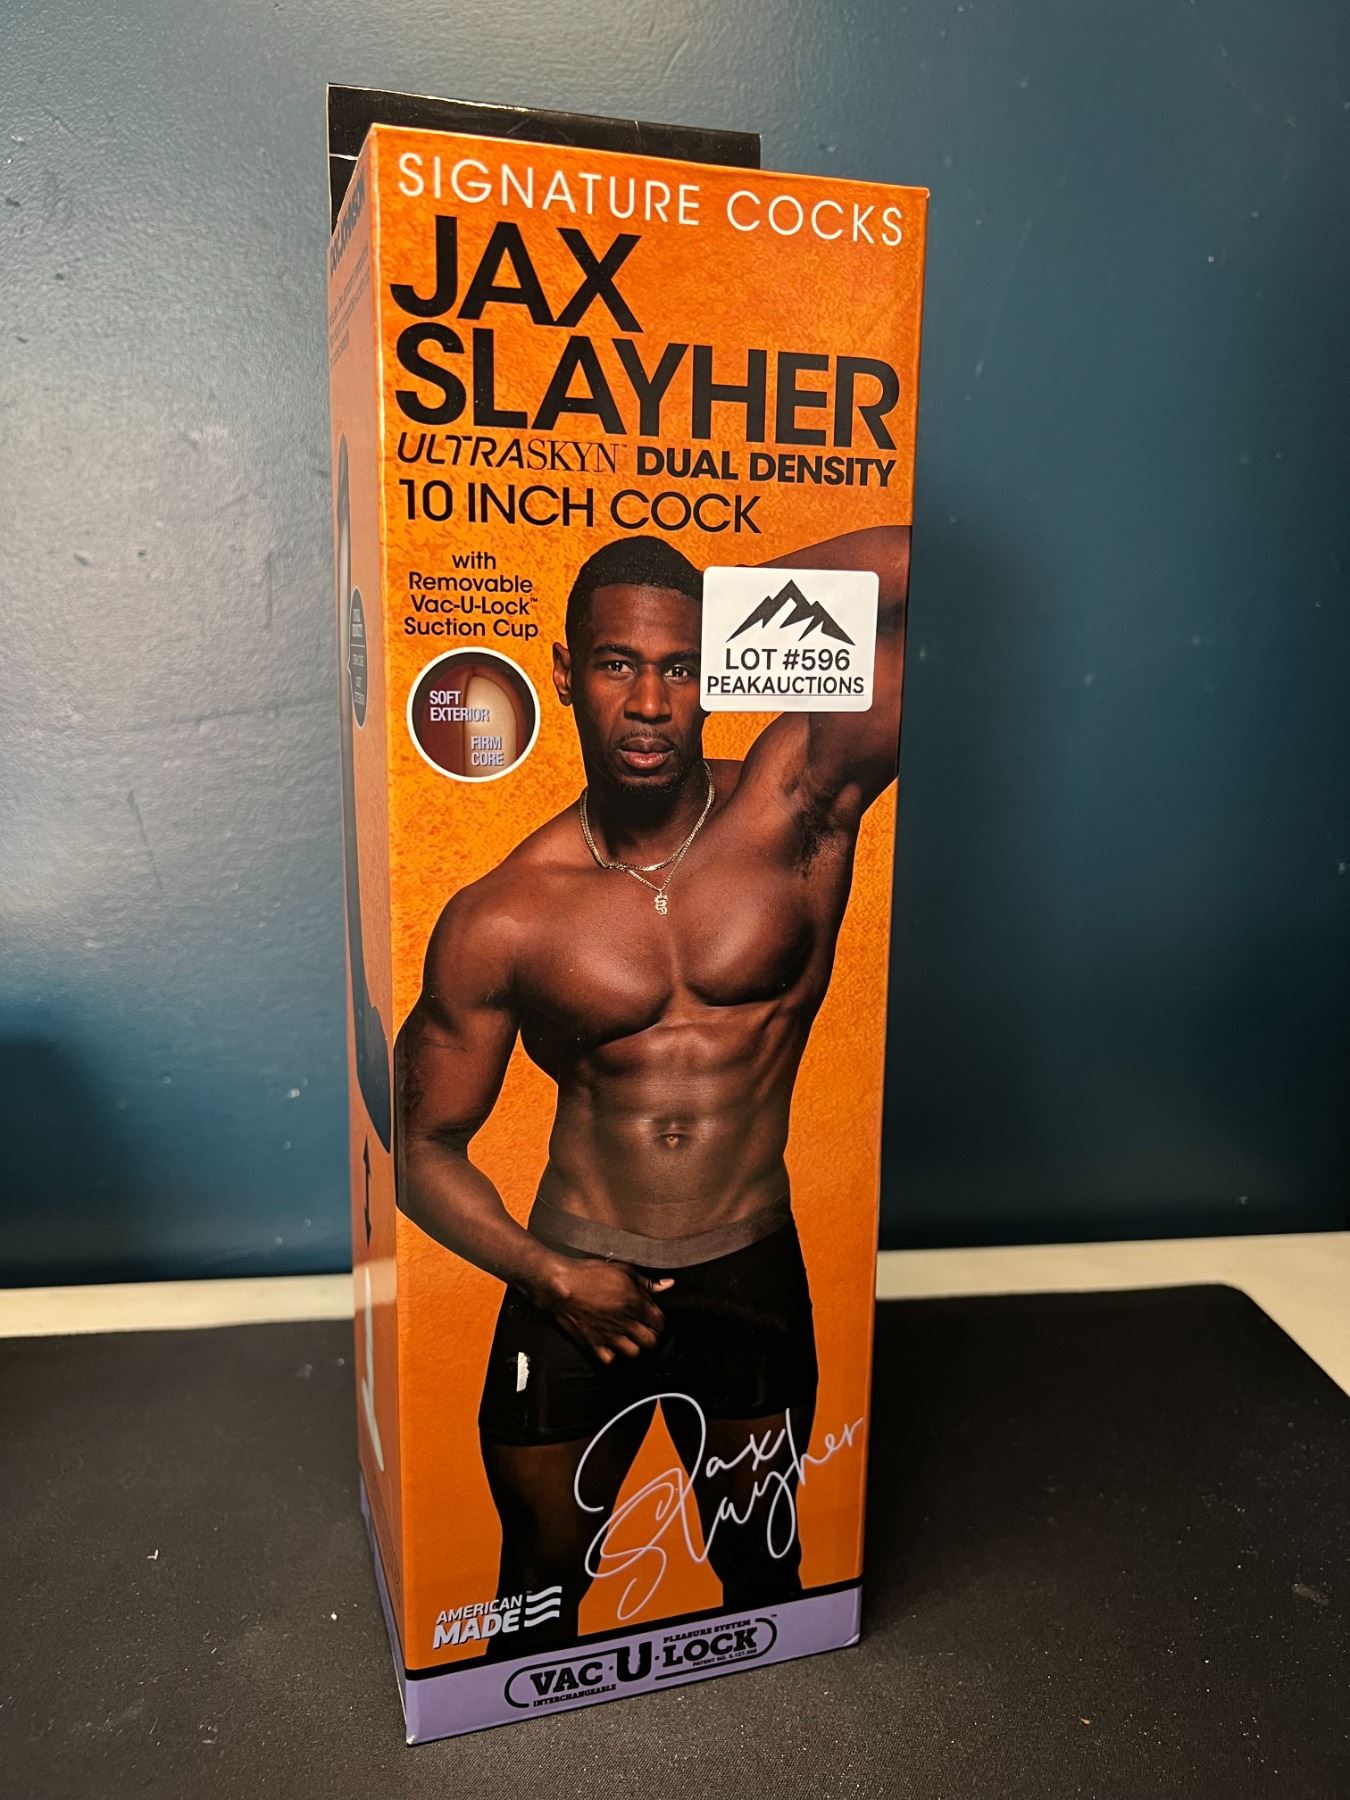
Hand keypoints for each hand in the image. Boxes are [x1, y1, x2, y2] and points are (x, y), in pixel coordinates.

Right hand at [539, 1257, 673, 1364]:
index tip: (653, 1318)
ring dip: (633, 1347)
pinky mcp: (593, 1345)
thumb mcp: (622, 1270)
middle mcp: (625, 1323)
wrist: (560, 1286)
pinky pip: (610, 1360)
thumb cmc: (590, 1274)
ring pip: (634, 1353)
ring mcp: (609, 1336)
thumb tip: (669, 1285)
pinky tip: (610, 1344)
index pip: (660, 1323)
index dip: (659, 1321)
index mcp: (635, 1303)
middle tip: (643, 1330)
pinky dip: (612, 1355)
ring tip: (628, 1338)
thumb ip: (647, 1282)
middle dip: (650, 1337)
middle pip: (651, 1342)